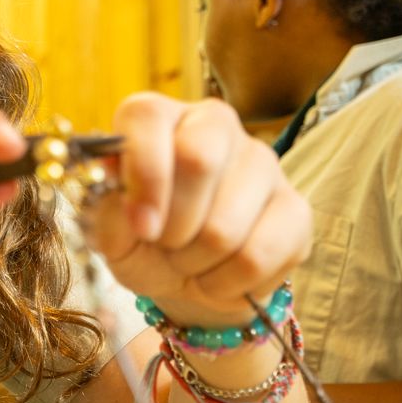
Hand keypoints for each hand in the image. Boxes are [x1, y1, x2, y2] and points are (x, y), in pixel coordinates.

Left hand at [84, 94, 312, 326]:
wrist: (188, 281)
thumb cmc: (144, 243)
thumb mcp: (110, 232)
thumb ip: (105, 206)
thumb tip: (116, 181)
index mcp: (160, 118)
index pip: (149, 117)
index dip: (143, 176)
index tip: (140, 227)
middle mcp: (215, 124)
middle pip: (198, 159)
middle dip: (172, 227)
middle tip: (164, 245)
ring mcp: (262, 161)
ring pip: (226, 226)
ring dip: (196, 264)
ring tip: (190, 261)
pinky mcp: (296, 208)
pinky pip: (258, 258)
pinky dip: (227, 284)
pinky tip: (220, 276)